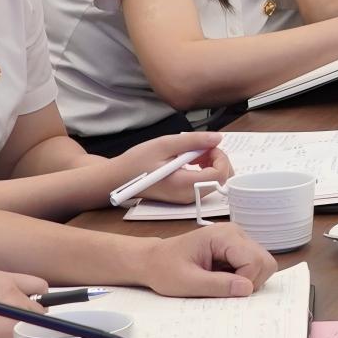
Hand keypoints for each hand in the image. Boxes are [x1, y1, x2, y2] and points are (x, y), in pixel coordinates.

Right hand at [100, 131, 228, 207]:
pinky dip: (203, 171)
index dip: (220, 158)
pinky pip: (203, 185)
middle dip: (218, 161)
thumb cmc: (137, 161)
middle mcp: (187, 196)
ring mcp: (185, 199)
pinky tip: (190, 161)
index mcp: (183, 184)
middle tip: (202, 147)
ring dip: (210, 165)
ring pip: (213, 183)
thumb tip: (218, 139)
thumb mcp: (165, 144)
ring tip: (193, 153)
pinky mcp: (182, 198)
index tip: (207, 146)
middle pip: (220, 180)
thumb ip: (193, 141)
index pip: (219, 175)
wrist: (117, 179)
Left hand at [137, 223, 271, 296]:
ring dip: (248, 280)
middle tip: (225, 289)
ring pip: (263, 264)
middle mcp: (236, 233)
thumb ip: (217, 285)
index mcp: (224, 235)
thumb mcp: (186, 282)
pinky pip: (254, 266)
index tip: (223, 291)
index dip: (244, 282)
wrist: (152, 260)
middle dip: (250, 282)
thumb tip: (247, 289)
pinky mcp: (238, 248)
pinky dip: (243, 278)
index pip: (255, 261)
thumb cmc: (164, 268)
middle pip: (265, 261)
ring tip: (221, 283)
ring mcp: (239, 239)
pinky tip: (222, 278)